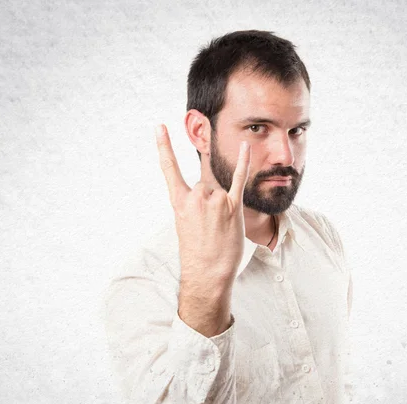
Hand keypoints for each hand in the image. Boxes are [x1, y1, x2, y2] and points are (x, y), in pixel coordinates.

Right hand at [155, 124, 250, 286]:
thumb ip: (192, 205)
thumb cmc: (196, 253)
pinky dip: (244, 163)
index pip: (169, 169)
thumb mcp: (185, 226)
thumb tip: (207, 193)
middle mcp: (196, 197)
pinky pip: (239, 180)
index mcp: (179, 202)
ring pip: (220, 192)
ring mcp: (215, 201)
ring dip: (222, 208)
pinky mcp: (233, 207)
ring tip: (220, 228)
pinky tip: (246, 147)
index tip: (160, 127)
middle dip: (208, 203)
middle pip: (204, 186)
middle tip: (208, 227)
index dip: (164, 147)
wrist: (207, 273)